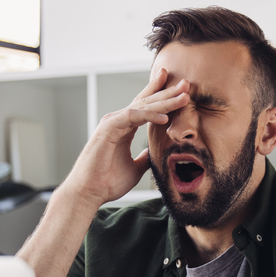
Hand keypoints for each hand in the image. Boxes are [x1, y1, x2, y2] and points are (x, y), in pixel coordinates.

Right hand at [65, 68, 189, 205]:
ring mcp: (112, 123)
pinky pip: (132, 116)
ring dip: (164, 101)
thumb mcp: (135, 168)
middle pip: (146, 101)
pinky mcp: (108, 128)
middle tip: (186, 83)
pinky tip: (164, 117)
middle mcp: (118, 121)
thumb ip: (144, 158)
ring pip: (142, 106)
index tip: (179, 88)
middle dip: (167, 92)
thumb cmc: (107, 182)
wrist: (89, 193)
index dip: (161, 95)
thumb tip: (154, 152)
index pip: (145, 107)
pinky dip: (148, 115)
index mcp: (124, 128)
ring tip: (184, 96)